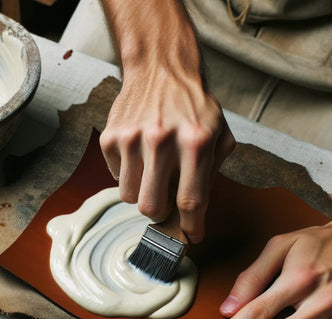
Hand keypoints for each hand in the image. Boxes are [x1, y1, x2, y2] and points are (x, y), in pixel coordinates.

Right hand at [100, 71, 234, 242]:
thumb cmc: (194, 106)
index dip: (190, 226)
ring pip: (128, 197)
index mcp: (196, 142)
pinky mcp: (111, 136)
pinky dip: (127, 174)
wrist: (161, 68)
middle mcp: (162, 140)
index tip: (190, 236)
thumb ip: (211, 175)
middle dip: (160, 214)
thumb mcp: (219, 135)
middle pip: (151, 207)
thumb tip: (195, 218)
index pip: (191, 200)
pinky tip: (139, 155)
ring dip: (141, 193)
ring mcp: (133, 138)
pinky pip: (114, 177)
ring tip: (152, 175)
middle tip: (166, 204)